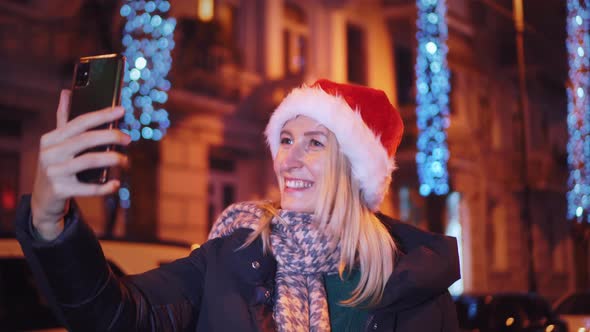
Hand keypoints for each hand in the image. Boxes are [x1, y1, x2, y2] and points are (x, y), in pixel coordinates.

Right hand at [31, 90, 130, 239]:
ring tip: (126, 162)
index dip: (102, 115)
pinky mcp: (60, 191)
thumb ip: (63, 120)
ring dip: (114, 160)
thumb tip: (66, 92)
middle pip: (86, 140)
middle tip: (128, 138)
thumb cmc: (57, 165)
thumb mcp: (56, 144)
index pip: (79, 122)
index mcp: (50, 139)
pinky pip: (89, 188)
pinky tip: (116, 184)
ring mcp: (53, 173)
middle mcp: (49, 154)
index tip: (122, 110)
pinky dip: (106, 187)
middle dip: (111, 136)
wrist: (44, 200)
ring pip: (90, 161)